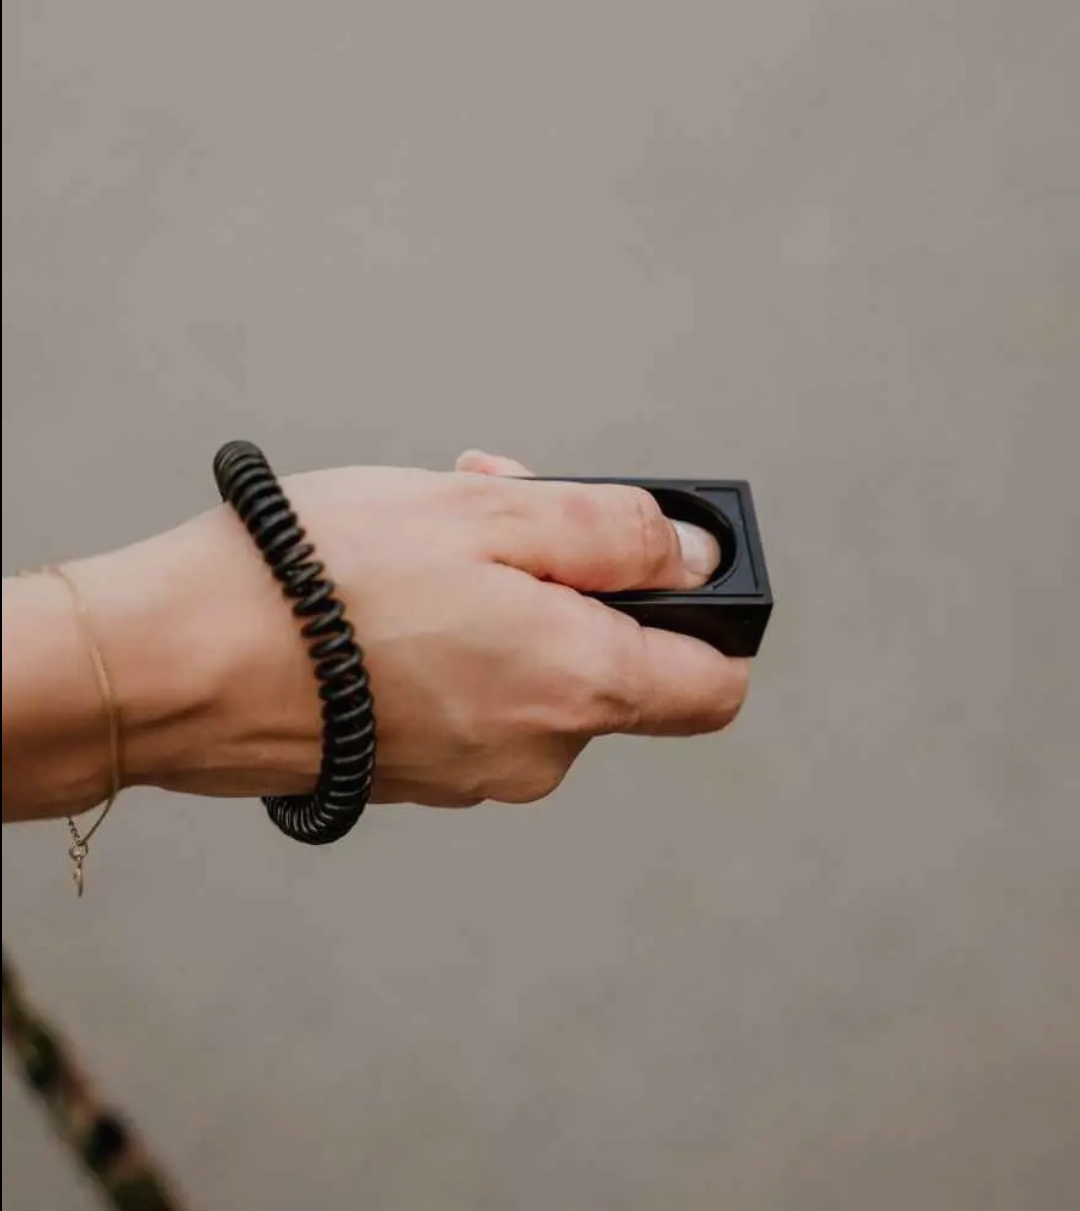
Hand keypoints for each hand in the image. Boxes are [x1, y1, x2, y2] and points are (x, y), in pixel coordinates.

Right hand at [76, 450, 748, 810]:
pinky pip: (474, 692)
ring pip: (534, 666)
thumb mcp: (490, 515)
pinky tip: (394, 582)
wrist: (173, 666)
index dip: (711, 618)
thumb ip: (616, 538)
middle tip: (503, 498)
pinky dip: (460, 634)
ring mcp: (473, 772)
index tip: (665, 565)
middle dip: (572, 572)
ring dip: (506, 590)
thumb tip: (699, 561)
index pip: (713, 686)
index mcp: (578, 691)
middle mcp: (538, 753)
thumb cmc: (323, 580)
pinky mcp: (415, 770)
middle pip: (609, 659)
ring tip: (430, 528)